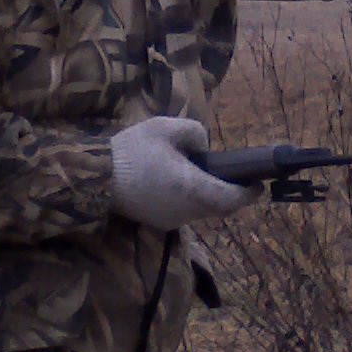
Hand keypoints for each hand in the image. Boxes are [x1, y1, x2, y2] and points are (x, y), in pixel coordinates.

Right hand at [108, 116, 259, 231]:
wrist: (95, 178)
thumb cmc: (133, 152)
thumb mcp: (166, 128)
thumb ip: (195, 133)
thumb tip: (203, 149)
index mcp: (194, 189)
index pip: (233, 199)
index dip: (248, 192)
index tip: (256, 183)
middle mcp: (187, 211)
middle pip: (219, 207)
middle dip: (229, 193)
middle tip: (232, 176)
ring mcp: (171, 220)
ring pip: (201, 211)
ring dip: (207, 196)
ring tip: (201, 173)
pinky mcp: (157, 223)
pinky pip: (183, 212)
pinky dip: (189, 199)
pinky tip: (177, 182)